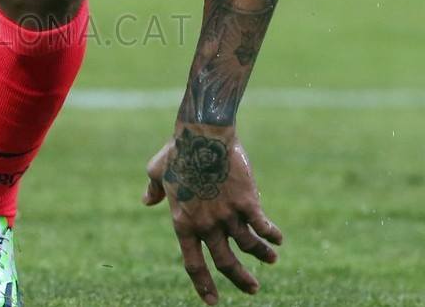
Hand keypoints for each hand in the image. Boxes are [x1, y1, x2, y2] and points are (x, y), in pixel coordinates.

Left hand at [143, 127, 282, 304]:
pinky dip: (272, 234)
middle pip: (224, 263)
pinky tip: (278, 238)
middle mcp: (205, 224)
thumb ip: (153, 190)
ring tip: (272, 260)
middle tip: (252, 289)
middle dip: (240, 279)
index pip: (193, 263)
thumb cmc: (177, 150)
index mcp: (182, 222)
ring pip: (249, 246)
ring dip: (263, 256)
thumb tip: (146, 201)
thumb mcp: (156, 170)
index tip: (213, 301)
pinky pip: (262, 225)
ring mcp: (227, 214)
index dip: (202, 284)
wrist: (202, 134)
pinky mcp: (246, 201)